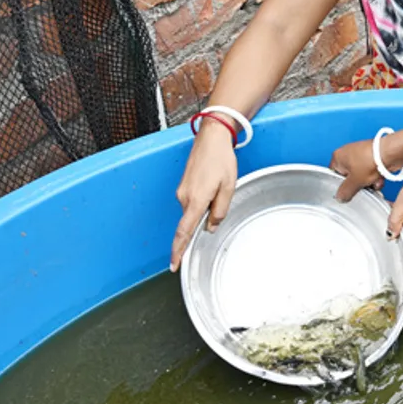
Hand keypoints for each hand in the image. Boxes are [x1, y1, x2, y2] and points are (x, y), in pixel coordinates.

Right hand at [171, 123, 237, 271]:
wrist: (211, 138)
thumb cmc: (221, 160)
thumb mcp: (228, 187)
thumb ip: (220, 210)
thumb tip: (210, 227)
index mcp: (196, 200)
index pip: (184, 232)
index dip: (178, 250)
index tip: (174, 265)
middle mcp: (184, 198)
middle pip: (192, 221)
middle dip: (205, 220)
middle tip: (220, 199)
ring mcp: (182, 191)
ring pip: (194, 211)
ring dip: (206, 207)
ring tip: (220, 186)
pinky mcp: (184, 186)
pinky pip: (193, 202)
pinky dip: (203, 201)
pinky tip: (213, 186)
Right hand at [331, 140, 384, 201]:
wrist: (390, 153)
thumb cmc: (371, 160)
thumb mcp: (354, 182)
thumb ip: (345, 192)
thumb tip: (340, 197)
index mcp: (338, 156)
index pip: (334, 175)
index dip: (341, 185)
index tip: (347, 192)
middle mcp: (348, 154)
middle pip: (349, 177)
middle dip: (359, 185)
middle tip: (363, 187)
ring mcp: (361, 155)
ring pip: (362, 176)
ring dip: (369, 183)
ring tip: (374, 182)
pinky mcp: (373, 157)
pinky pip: (371, 172)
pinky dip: (376, 177)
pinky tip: (380, 179)